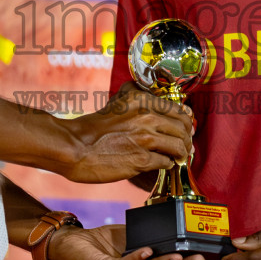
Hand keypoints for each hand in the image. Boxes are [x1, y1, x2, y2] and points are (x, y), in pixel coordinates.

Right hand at [59, 84, 194, 183]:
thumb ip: (136, 95)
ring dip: (180, 154)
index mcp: (141, 99)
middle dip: (187, 139)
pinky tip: (163, 164)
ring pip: (179, 146)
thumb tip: (154, 95)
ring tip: (177, 157)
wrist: (73, 147)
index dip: (186, 122)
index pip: (178, 109)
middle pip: (183, 128)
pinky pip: (166, 162)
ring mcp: (145, 138)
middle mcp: (146, 115)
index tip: (186, 129)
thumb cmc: (92, 128)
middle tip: (185, 146)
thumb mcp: (116, 100)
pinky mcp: (141, 159)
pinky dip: (167, 164)